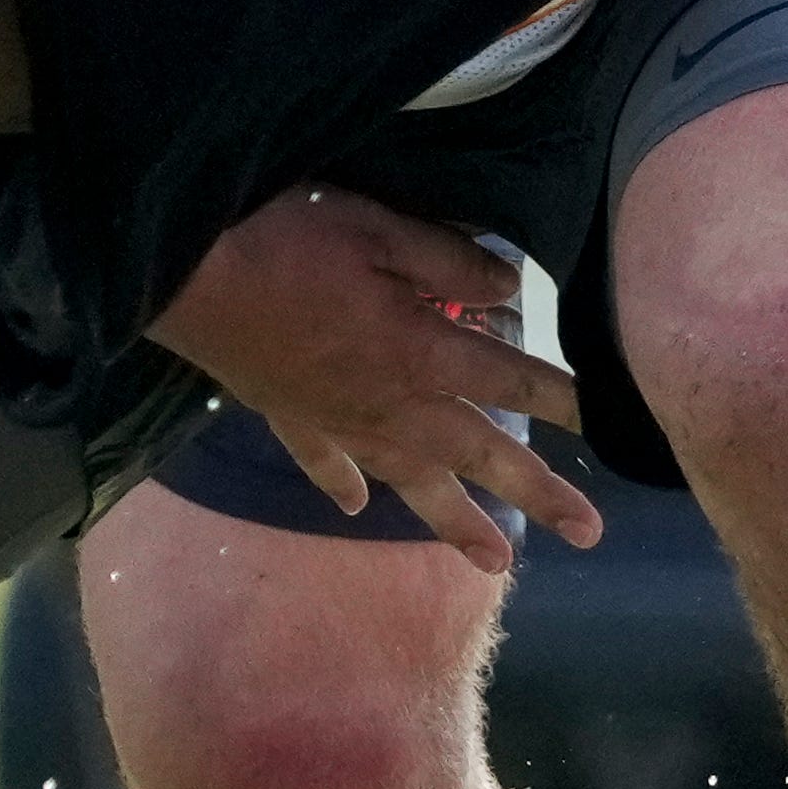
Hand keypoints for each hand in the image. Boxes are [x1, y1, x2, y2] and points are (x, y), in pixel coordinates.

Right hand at [144, 186, 598, 573]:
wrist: (179, 271)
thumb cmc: (286, 235)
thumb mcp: (382, 228)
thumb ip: (451, 263)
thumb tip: (510, 292)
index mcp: (418, 352)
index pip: (510, 380)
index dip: (564, 399)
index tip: (608, 426)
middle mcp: (386, 402)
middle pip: (478, 454)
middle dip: (540, 493)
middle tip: (592, 533)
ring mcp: (334, 418)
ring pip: (411, 481)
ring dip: (458, 521)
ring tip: (500, 561)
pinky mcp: (285, 414)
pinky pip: (324, 463)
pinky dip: (343, 486)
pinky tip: (356, 509)